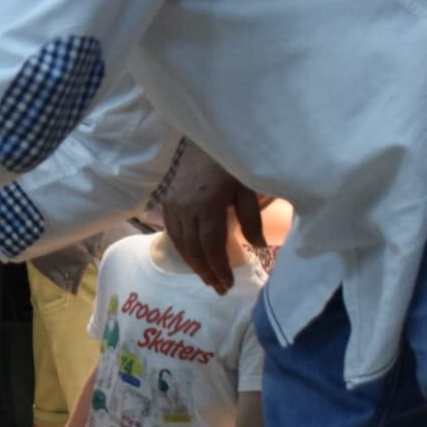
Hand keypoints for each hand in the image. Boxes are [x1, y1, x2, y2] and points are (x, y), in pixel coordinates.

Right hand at [159, 142, 262, 295]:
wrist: (206, 137)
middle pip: (194, 249)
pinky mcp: (167, 200)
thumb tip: (258, 246)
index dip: (218, 268)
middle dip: (206, 272)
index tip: (227, 285)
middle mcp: (185, 208)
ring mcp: (173, 204)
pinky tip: (192, 256)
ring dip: (193, 264)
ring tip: (207, 278)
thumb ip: (252, 218)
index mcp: (207, 205)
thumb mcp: (248, 186)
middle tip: (218, 289)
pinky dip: (182, 248)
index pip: (211, 246)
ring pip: (180, 242)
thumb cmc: (230, 161)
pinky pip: (172, 231)